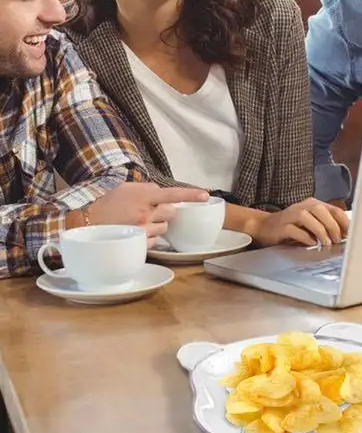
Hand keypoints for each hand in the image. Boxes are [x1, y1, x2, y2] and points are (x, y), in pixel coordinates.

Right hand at [88, 183, 209, 247]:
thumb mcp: (126, 189)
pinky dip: (149, 238)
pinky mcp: (139, 244)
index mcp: (144, 196)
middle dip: (165, 212)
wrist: (84, 223)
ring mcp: (142, 229)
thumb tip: (163, 193)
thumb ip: (147, 189)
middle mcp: (146, 212)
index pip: (173, 194)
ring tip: (139, 223)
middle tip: (149, 212)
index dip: (191, 195)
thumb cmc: (106, 204)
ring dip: (157, 225)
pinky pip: (155, 241)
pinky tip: (135, 233)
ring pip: (165, 228)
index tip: (205, 195)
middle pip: (172, 213)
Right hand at [256, 198, 349, 246]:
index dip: (344, 223)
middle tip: (338, 240)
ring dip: (321, 231)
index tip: (350, 235)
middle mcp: (304, 206)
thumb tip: (345, 236)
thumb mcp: (312, 223)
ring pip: (309, 218)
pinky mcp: (282, 226)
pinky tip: (311, 244)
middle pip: (322, 211)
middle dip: (333, 227)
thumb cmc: (293, 226)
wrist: (265, 226)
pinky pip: (296, 230)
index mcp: (314, 204)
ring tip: (327, 243)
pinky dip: (305, 238)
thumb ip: (326, 225)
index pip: (335, 210)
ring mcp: (292, 215)